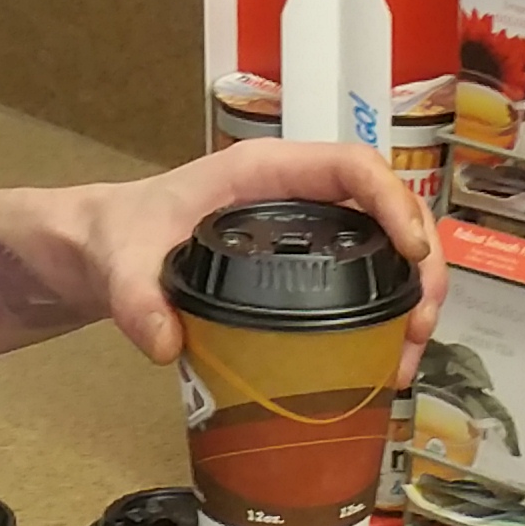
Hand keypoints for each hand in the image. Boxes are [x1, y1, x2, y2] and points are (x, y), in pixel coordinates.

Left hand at [77, 137, 439, 366]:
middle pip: (386, 209)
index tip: (414, 253)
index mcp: (265, 173)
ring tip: (408, 356)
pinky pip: (361, 277)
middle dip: (420, 265)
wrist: (102, 250)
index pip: (352, 166)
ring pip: (383, 247)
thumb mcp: (121, 264)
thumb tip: (165, 345)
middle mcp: (296, 194)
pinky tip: (382, 359)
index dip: (395, 202)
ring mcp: (303, 229)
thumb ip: (135, 300)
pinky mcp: (301, 264)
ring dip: (410, 296)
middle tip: (422, 327)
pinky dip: (383, 315)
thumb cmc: (119, 235)